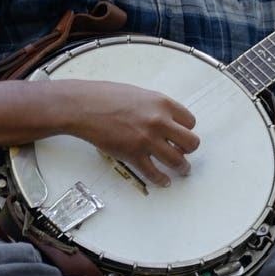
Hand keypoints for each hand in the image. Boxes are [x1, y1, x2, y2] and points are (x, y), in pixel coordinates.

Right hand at [56, 79, 199, 187]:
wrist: (82, 106)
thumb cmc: (106, 97)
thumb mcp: (140, 94)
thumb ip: (157, 108)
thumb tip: (167, 120)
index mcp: (163, 103)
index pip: (190, 122)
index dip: (187, 130)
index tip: (182, 135)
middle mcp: (159, 121)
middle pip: (191, 143)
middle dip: (189, 150)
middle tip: (184, 153)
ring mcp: (147, 140)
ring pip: (178, 161)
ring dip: (182, 168)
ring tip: (182, 170)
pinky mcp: (133, 155)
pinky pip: (155, 173)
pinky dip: (161, 180)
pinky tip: (163, 181)